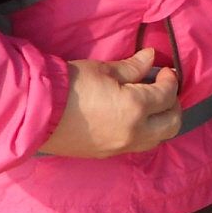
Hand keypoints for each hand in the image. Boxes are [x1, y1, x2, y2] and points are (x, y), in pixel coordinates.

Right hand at [41, 49, 182, 157]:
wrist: (37, 111)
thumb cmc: (70, 85)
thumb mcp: (104, 70)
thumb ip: (132, 67)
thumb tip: (150, 58)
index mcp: (136, 108)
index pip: (167, 95)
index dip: (170, 80)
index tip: (165, 71)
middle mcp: (134, 132)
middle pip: (172, 123)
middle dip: (173, 104)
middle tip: (164, 89)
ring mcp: (121, 147)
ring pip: (158, 139)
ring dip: (162, 122)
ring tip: (152, 105)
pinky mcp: (108, 154)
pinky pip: (138, 146)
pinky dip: (146, 132)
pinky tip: (135, 118)